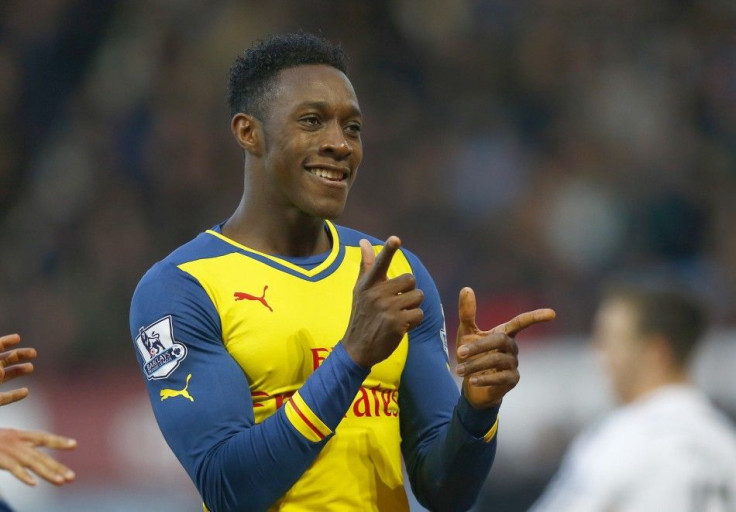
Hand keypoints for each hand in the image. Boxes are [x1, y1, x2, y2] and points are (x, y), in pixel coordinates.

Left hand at [0, 334, 36, 405]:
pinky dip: (15, 395)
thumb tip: (1, 371)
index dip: (5, 342)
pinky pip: (3, 398)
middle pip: (3, 361)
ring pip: (4, 377)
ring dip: (18, 371)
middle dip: (18, 356)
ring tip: (31, 367)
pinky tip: (26, 392)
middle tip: (34, 353)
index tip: (18, 338)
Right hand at [0, 428, 76, 485]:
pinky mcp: (0, 459)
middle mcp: (17, 442)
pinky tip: (34, 483)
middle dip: (57, 467)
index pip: (43, 437)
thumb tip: (30, 452)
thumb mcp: (5, 436)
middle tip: (72, 477)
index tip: (75, 444)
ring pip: (32, 463)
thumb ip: (18, 442)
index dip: (58, 441)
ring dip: (48, 473)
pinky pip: (13, 468)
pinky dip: (23, 475)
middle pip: (41, 456)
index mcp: (19, 435)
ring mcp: (9, 451)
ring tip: (61, 481)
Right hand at [342, 236, 424, 367]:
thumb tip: (364, 242)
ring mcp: (387, 309)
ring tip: (399, 315)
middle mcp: (376, 294)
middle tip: (397, 302)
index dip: (388, 250)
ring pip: (418, 297)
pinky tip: (402, 326)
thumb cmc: (361, 316)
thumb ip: (366, 266)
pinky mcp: (397, 323)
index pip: (380, 263)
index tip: (395, 239)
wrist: (357, 349)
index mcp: (367, 284)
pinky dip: (414, 321)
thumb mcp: (360, 290)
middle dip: (409, 291)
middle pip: (410, 279)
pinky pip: (419, 314)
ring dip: (413, 307)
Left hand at [455, 288, 554, 408]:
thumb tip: (466, 288)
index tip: (552, 314)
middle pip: (501, 340)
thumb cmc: (471, 355)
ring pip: (498, 360)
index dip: (535, 317)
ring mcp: (513, 364)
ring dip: (476, 364)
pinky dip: (485, 379)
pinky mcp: (511, 380)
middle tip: (459, 352)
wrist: (471, 385)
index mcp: (504, 333)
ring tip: (458, 370)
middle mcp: (512, 347)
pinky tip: (471, 381)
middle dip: (479, 346)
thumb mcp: (466, 332)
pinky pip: (502, 377)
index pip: (521, 322)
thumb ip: (467, 313)